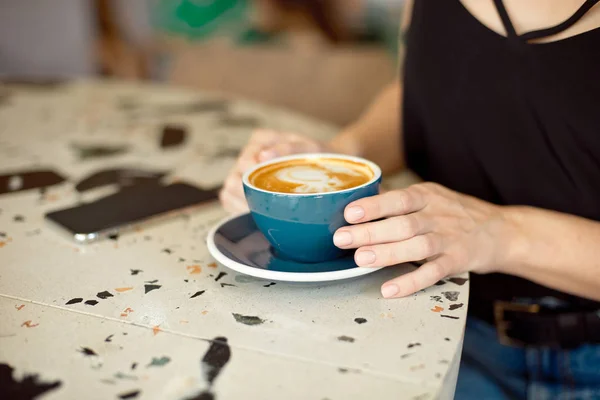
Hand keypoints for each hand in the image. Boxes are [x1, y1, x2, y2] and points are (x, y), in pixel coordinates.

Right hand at [219, 129, 328, 212]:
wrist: (326, 166)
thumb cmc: (318, 157)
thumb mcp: (310, 149)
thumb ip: (289, 149)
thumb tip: (262, 156)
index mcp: (262, 139)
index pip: (245, 162)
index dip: (254, 182)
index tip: (271, 193)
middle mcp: (248, 153)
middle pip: (234, 178)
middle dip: (249, 196)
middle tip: (269, 207)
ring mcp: (242, 170)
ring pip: (228, 190)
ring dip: (242, 203)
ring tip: (263, 211)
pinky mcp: (240, 186)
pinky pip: (228, 199)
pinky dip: (238, 208)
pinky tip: (256, 212)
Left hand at [333, 183, 516, 297]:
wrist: (501, 231)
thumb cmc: (455, 213)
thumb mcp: (430, 197)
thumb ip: (399, 201)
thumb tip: (359, 200)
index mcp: (427, 196)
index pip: (399, 199)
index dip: (374, 206)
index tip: (349, 213)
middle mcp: (437, 216)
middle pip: (403, 224)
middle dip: (370, 231)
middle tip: (342, 239)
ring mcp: (449, 239)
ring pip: (417, 247)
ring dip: (387, 253)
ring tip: (360, 259)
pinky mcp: (458, 261)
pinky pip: (434, 273)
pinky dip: (412, 282)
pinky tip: (390, 289)